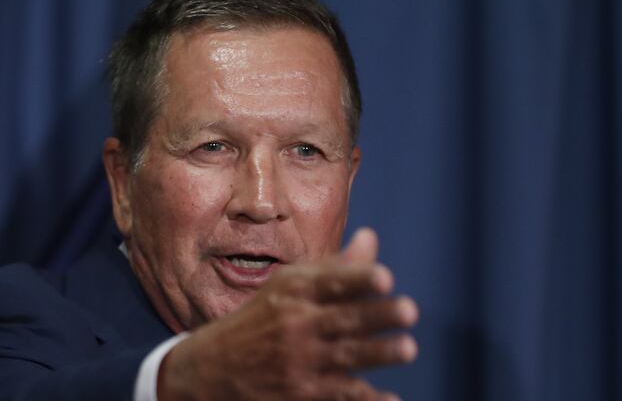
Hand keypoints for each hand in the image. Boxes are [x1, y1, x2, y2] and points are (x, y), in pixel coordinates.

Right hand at [157, 228, 418, 400]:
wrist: (212, 368)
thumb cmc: (262, 319)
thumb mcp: (288, 287)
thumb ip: (334, 267)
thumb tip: (371, 237)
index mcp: (295, 292)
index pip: (330, 283)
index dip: (358, 279)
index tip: (385, 277)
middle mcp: (296, 325)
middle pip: (342, 319)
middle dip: (375, 315)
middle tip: (409, 310)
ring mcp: (298, 363)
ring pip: (345, 357)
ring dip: (377, 353)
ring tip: (408, 348)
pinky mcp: (302, 396)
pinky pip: (339, 396)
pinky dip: (365, 399)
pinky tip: (390, 398)